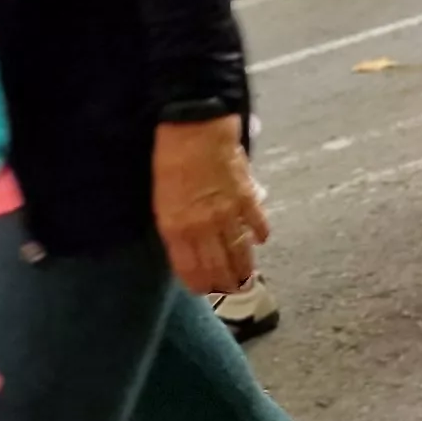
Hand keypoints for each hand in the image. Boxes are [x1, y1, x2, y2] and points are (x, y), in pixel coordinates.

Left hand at [152, 116, 266, 295]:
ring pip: (239, 250)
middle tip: (230, 292)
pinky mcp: (246, 197)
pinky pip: (256, 223)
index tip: (203, 292)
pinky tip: (261, 241)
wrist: (195, 128)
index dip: (198, 282)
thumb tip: (185, 241)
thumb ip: (174, 223)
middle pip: (217, 264)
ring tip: (247, 279)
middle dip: (224, 282)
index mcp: (177, 227)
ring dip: (244, 267)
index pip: (190, 267)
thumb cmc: (170, 158)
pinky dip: (259, 234)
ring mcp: (228, 213)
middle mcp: (204, 226)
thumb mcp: (161, 197)